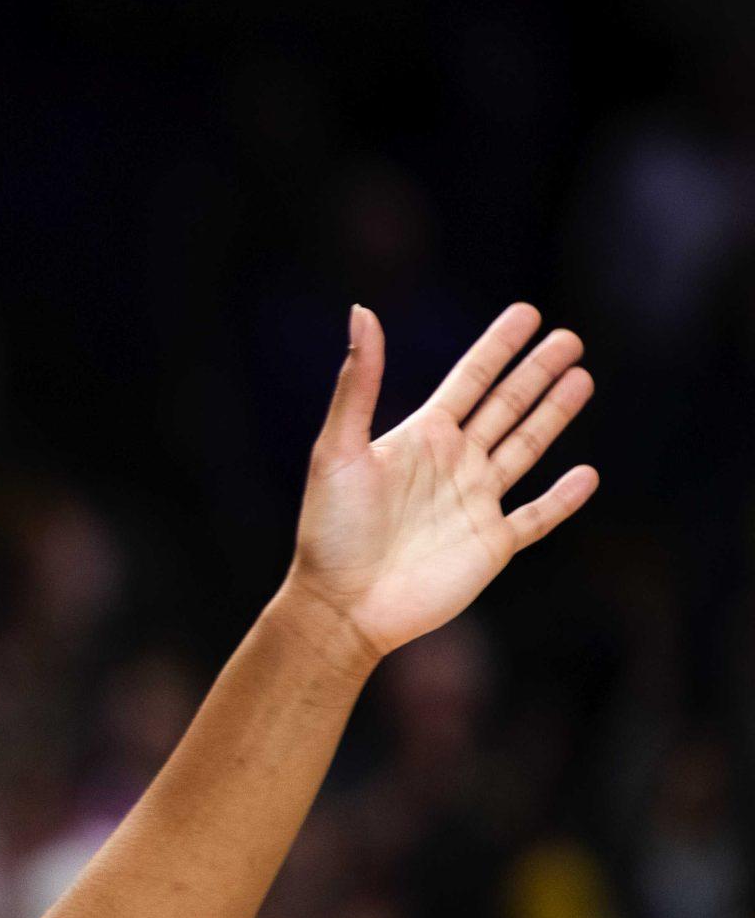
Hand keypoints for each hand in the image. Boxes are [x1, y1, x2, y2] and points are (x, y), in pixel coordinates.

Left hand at [287, 303, 598, 660]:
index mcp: (420, 438)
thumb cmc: (330, 530)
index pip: (469, 380)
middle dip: (537, 372)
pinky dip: (562, 499)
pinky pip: (536, 517)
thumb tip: (361, 312)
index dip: (498, 347)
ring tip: (582, 378)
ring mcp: (475, 503)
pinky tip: (587, 474)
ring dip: (553, 415)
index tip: (526, 314)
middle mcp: (452, 465)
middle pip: (506, 407)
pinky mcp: (491, 545)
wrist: (341, 605)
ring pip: (525, 449)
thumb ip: (359, 384)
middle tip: (570, 338)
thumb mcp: (339, 450)